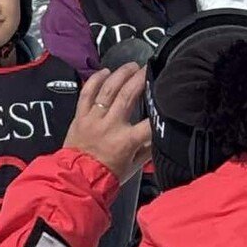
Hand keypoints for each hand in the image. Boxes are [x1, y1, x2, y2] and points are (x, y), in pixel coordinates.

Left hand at [64, 65, 152, 183]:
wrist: (77, 180)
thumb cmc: (108, 176)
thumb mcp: (134, 166)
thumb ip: (148, 149)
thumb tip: (160, 136)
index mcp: (126, 140)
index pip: (150, 123)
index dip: (161, 112)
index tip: (169, 100)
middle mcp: (110, 125)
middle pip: (128, 95)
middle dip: (140, 78)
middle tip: (149, 68)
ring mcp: (94, 118)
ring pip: (108, 90)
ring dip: (121, 74)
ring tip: (131, 66)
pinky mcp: (80, 116)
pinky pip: (87, 93)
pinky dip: (95, 80)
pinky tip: (105, 71)